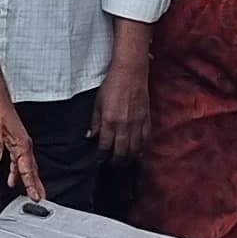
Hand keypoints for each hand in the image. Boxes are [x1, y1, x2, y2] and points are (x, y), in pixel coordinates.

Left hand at [0, 93, 47, 202]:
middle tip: (39, 198)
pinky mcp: (16, 143)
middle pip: (32, 169)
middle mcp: (24, 145)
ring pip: (28, 166)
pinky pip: (20, 162)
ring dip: (29, 180)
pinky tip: (14, 179)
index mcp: (21, 144)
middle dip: (36, 185)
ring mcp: (21, 144)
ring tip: (32, 193)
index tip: (35, 195)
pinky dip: (18, 172)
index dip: (31, 183)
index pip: (27, 168)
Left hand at [96, 41, 150, 165]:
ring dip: (129, 158)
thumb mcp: (97, 103)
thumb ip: (94, 122)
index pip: (105, 146)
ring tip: (124, 162)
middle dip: (115, 162)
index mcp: (109, 121)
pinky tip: (138, 153)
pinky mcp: (147, 119)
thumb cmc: (112, 85)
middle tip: (112, 164)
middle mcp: (124, 125)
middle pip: (121, 152)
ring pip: (134, 149)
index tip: (99, 159)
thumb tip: (90, 137)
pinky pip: (146, 140)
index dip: (102, 156)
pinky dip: (142, 149)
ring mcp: (137, 123)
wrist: (130, 72)